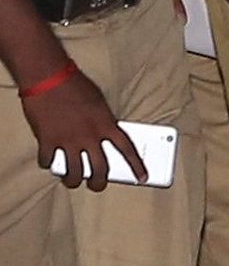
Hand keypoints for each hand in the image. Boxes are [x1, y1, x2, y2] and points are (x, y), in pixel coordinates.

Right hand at [21, 69, 145, 190]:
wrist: (50, 78)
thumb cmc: (77, 85)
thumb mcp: (99, 103)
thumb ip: (103, 122)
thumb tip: (102, 137)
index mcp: (106, 125)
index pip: (127, 149)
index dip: (136, 165)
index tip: (143, 177)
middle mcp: (89, 136)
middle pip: (100, 169)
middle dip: (99, 183)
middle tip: (98, 186)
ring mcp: (68, 141)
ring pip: (74, 173)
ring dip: (73, 180)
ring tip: (73, 181)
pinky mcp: (47, 142)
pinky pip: (48, 161)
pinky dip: (48, 164)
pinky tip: (49, 162)